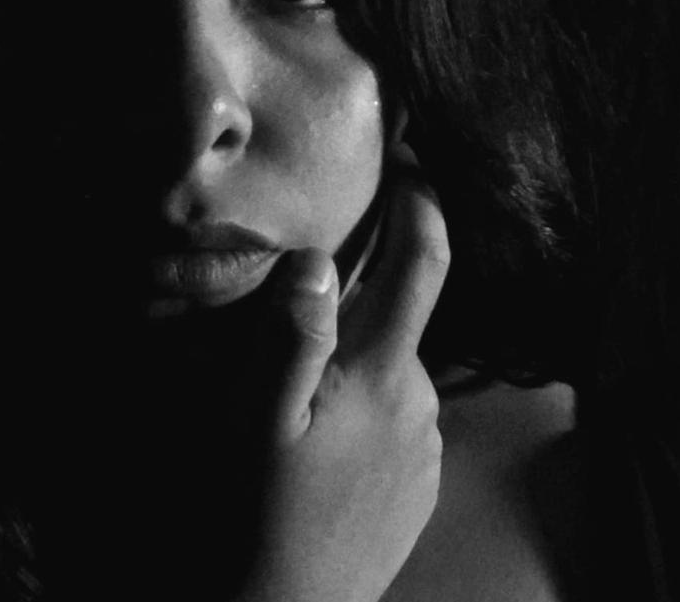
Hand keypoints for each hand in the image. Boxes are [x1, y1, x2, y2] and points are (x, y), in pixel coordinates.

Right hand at [125, 144, 447, 601]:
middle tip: (297, 300)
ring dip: (356, 355)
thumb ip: (291, 335)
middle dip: (364, 289)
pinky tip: (317, 442)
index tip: (409, 162)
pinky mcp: (421, 484)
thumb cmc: (254, 517)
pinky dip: (363, 404)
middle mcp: (420, 402)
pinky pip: (396, 416)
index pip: (423, 263)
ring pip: (391, 366)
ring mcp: (426, 447)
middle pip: (399, 313)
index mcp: (381, 374)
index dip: (423, 203)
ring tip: (294, 393)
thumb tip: (319, 257)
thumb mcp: (255, 421)